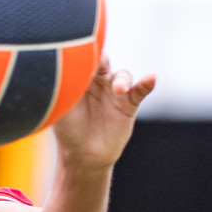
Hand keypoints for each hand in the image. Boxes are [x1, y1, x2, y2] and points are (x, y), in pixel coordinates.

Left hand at [52, 55, 154, 170]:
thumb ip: (64, 90)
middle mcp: (99, 79)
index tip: (80, 56)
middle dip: (102, 60)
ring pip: (123, 76)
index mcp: (80, 77)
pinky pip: (140, 90)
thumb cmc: (69, 129)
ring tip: (119, 88)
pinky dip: (147, 83)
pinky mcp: (129, 103)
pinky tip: (151, 77)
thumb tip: (61, 72)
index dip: (82, 56)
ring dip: (122, 79)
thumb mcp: (62, 107)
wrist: (84, 154)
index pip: (83, 60)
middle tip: (99, 62)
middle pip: (104, 62)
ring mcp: (115, 90)